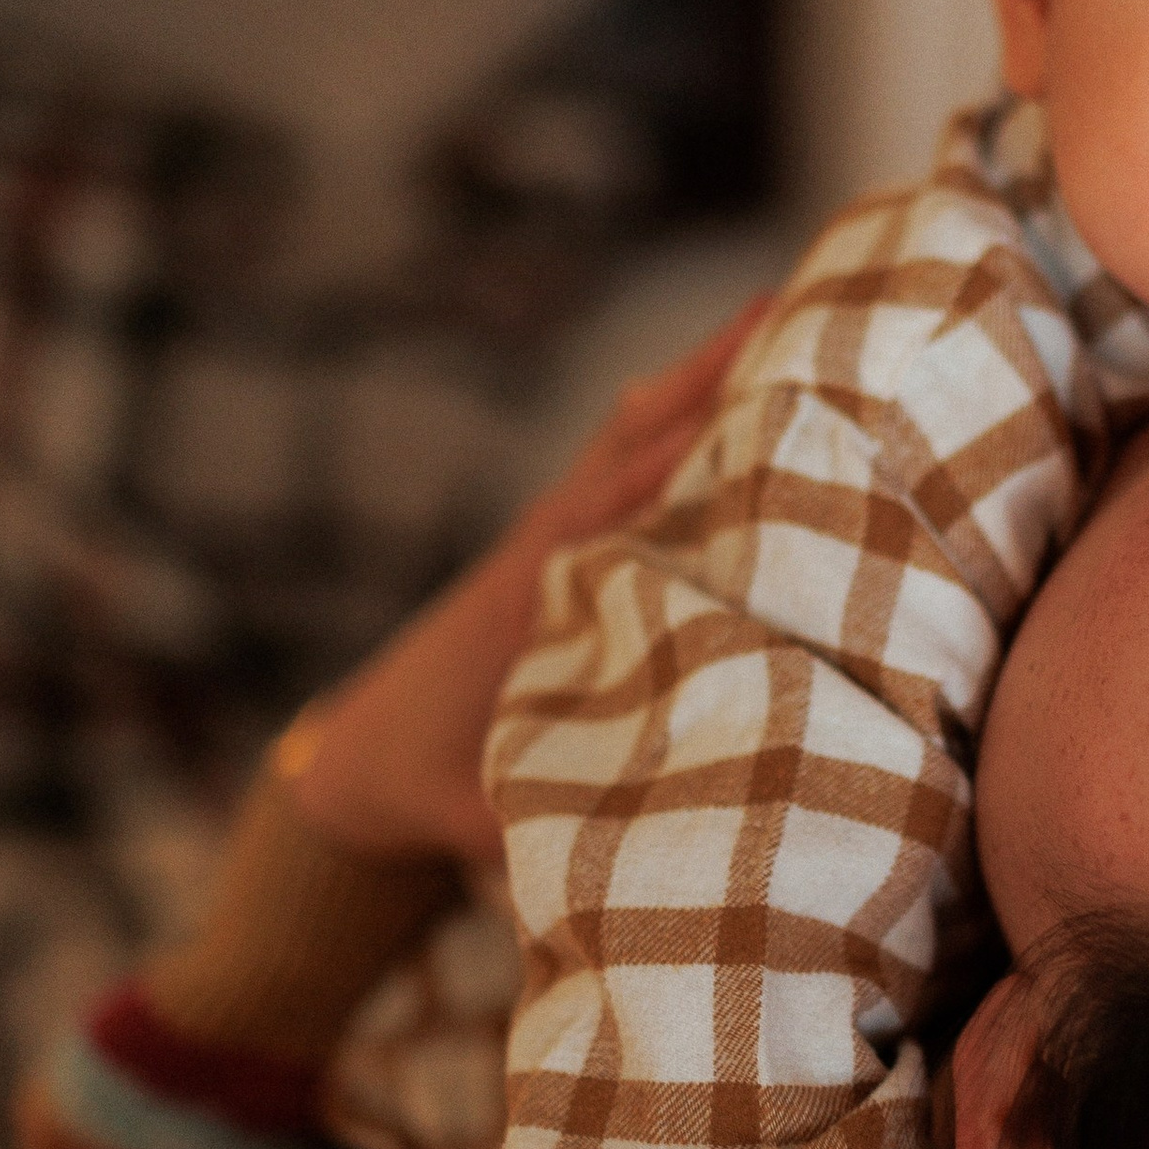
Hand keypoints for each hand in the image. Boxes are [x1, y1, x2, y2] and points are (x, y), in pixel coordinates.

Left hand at [286, 299, 768, 864]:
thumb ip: (547, 821)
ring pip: (633, 436)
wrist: (354, 769)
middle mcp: (547, 546)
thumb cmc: (423, 792)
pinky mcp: (562, 549)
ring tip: (780, 311)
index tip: (750, 413)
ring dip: (698, 378)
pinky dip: (674, 415)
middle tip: (794, 307)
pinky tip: (724, 378)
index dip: (678, 462)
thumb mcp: (484, 813)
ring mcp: (553, 538)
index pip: (616, 509)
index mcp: (531, 595)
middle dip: (709, 378)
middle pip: (636, 439)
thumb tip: (638, 842)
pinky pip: (625, 464)